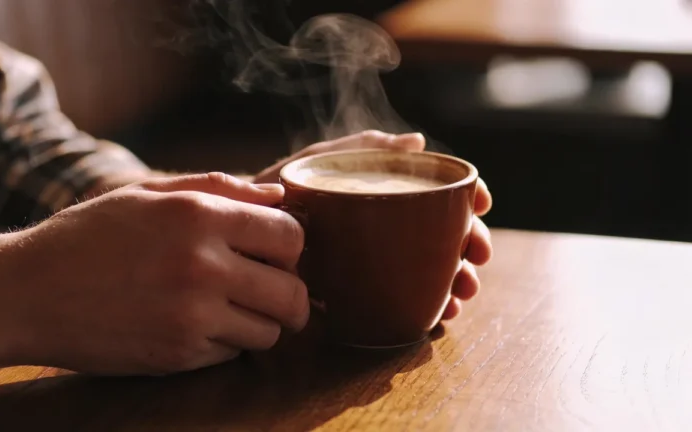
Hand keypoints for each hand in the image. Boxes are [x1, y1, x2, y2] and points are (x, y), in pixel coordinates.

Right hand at [15, 173, 308, 375]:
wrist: (27, 293)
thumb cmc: (89, 235)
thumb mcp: (148, 194)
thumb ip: (219, 187)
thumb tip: (279, 195)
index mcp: (199, 216)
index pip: (291, 236)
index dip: (291, 246)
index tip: (275, 252)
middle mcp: (203, 267)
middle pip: (293, 293)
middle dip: (289, 292)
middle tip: (270, 289)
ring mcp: (192, 317)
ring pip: (270, 332)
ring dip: (261, 321)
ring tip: (232, 307)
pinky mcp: (177, 355)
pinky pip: (232, 353)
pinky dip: (226, 341)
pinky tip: (196, 323)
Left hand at [254, 130, 492, 320]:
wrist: (235, 232)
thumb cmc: (277, 191)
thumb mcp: (317, 163)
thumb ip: (360, 148)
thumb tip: (417, 141)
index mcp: (382, 193)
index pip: (437, 192)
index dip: (466, 197)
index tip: (482, 204)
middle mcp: (386, 226)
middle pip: (443, 234)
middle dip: (469, 247)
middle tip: (476, 261)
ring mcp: (375, 259)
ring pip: (430, 269)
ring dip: (454, 280)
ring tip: (462, 294)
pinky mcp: (358, 291)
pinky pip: (399, 297)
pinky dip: (424, 304)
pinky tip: (436, 313)